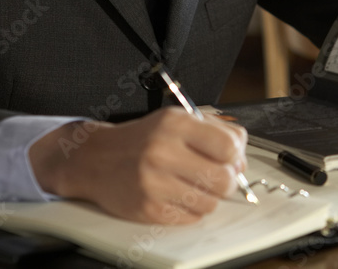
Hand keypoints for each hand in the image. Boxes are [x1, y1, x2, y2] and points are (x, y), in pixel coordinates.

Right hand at [29, 107, 247, 224]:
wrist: (95, 159)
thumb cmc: (142, 139)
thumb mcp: (176, 120)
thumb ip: (215, 131)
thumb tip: (241, 157)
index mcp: (175, 124)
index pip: (229, 146)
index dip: (236, 156)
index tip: (231, 159)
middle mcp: (163, 152)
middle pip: (224, 179)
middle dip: (227, 181)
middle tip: (216, 177)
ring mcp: (154, 183)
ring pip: (210, 203)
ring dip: (209, 197)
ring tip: (192, 185)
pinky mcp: (148, 208)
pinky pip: (191, 217)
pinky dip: (191, 209)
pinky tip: (177, 195)